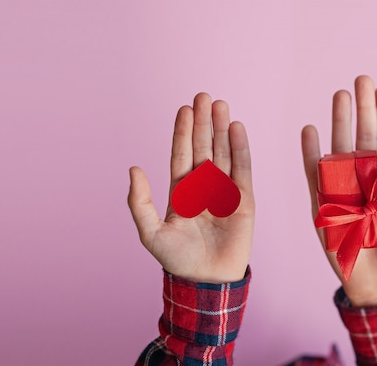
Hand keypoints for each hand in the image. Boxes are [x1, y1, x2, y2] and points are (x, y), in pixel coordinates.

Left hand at [128, 93, 253, 283]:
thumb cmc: (177, 259)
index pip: (181, 154)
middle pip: (203, 146)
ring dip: (221, 129)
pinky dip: (240, 148)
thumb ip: (139, 201)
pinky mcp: (243, 199)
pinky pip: (242, 168)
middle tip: (203, 96)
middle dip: (203, 122)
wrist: (207, 280)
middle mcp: (203, 186)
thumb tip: (133, 169)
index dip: (183, 131)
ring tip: (220, 105)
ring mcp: (224, 190)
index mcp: (181, 190)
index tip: (185, 109)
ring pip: (223, 152)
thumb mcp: (150, 231)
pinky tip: (236, 128)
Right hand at [301, 75, 376, 305]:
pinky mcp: (321, 198)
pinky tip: (310, 129)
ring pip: (338, 144)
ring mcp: (342, 184)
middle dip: (362, 106)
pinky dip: (310, 150)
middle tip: (361, 79)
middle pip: (363, 133)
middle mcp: (365, 174)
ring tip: (339, 94)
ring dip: (338, 119)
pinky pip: (313, 170)